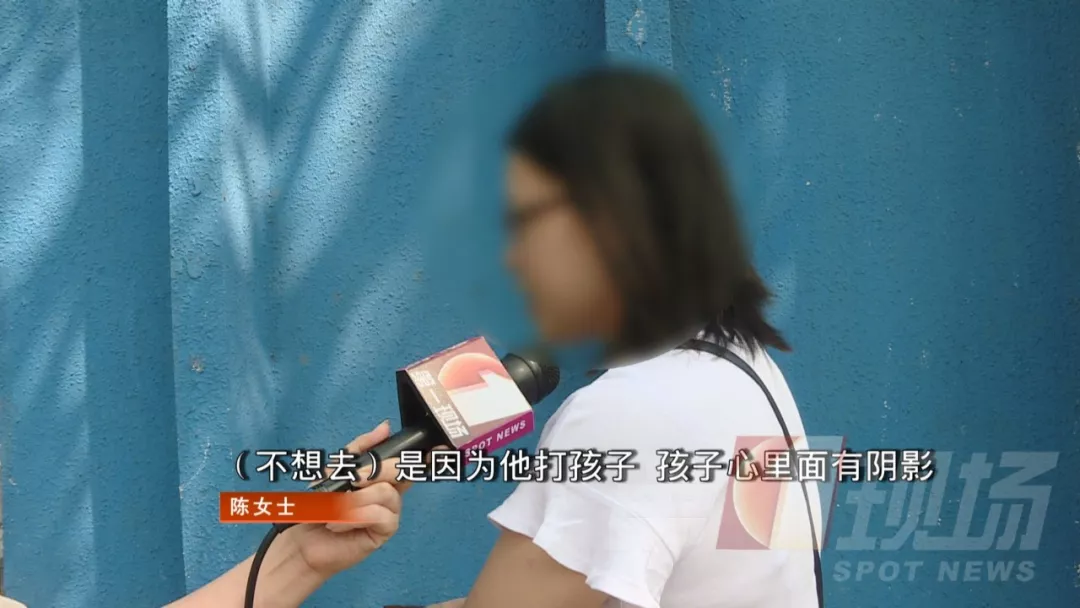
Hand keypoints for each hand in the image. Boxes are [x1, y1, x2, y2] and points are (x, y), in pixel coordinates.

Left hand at [282, 421, 411, 576]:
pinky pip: (380, 516)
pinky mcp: (384, 532)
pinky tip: (337, 525)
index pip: (402, 458)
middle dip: (374, 471)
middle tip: (353, 480)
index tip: (413, 444)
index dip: (409, 452)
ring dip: (355, 499)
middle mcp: (390, 493)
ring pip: (386, 493)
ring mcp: (389, 512)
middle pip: (399, 471)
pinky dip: (354, 517)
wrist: (302, 541)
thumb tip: (385, 427)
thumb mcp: (334, 470)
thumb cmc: (319, 506)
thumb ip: (359, 449)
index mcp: (381, 477)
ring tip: (335, 509)